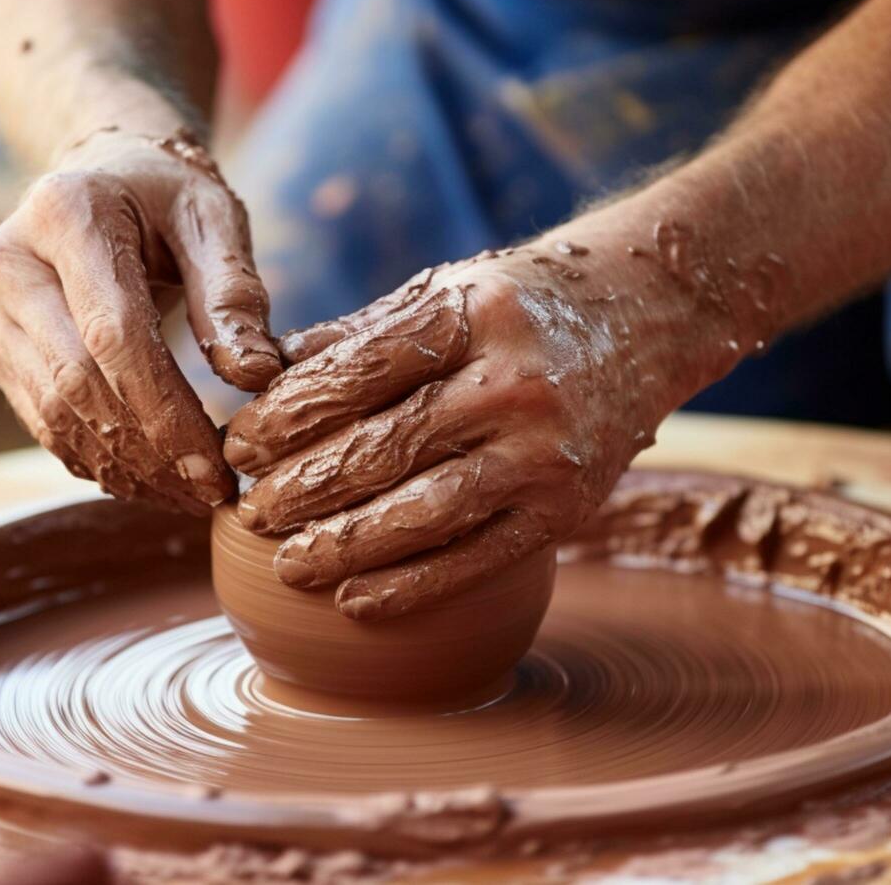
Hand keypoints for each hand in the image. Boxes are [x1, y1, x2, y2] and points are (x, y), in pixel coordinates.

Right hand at [0, 127, 281, 514]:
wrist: (100, 174)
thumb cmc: (166, 195)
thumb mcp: (213, 218)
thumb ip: (235, 293)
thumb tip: (256, 376)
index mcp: (65, 213)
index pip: (114, 334)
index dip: (165, 411)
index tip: (216, 466)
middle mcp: (8, 259)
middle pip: (75, 381)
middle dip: (147, 450)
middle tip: (208, 492)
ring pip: (51, 412)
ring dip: (122, 466)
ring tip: (185, 493)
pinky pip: (39, 417)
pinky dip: (95, 457)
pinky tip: (147, 476)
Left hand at [223, 232, 740, 619]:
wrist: (650, 313)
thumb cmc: (521, 302)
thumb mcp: (444, 290)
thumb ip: (357, 335)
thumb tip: (260, 377)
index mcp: (469, 315)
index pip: (355, 376)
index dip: (286, 417)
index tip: (240, 445)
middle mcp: (512, 384)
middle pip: (383, 449)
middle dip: (302, 488)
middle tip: (249, 510)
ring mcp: (546, 452)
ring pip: (424, 515)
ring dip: (344, 547)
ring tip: (287, 564)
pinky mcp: (568, 509)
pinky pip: (478, 559)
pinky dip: (411, 586)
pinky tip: (355, 599)